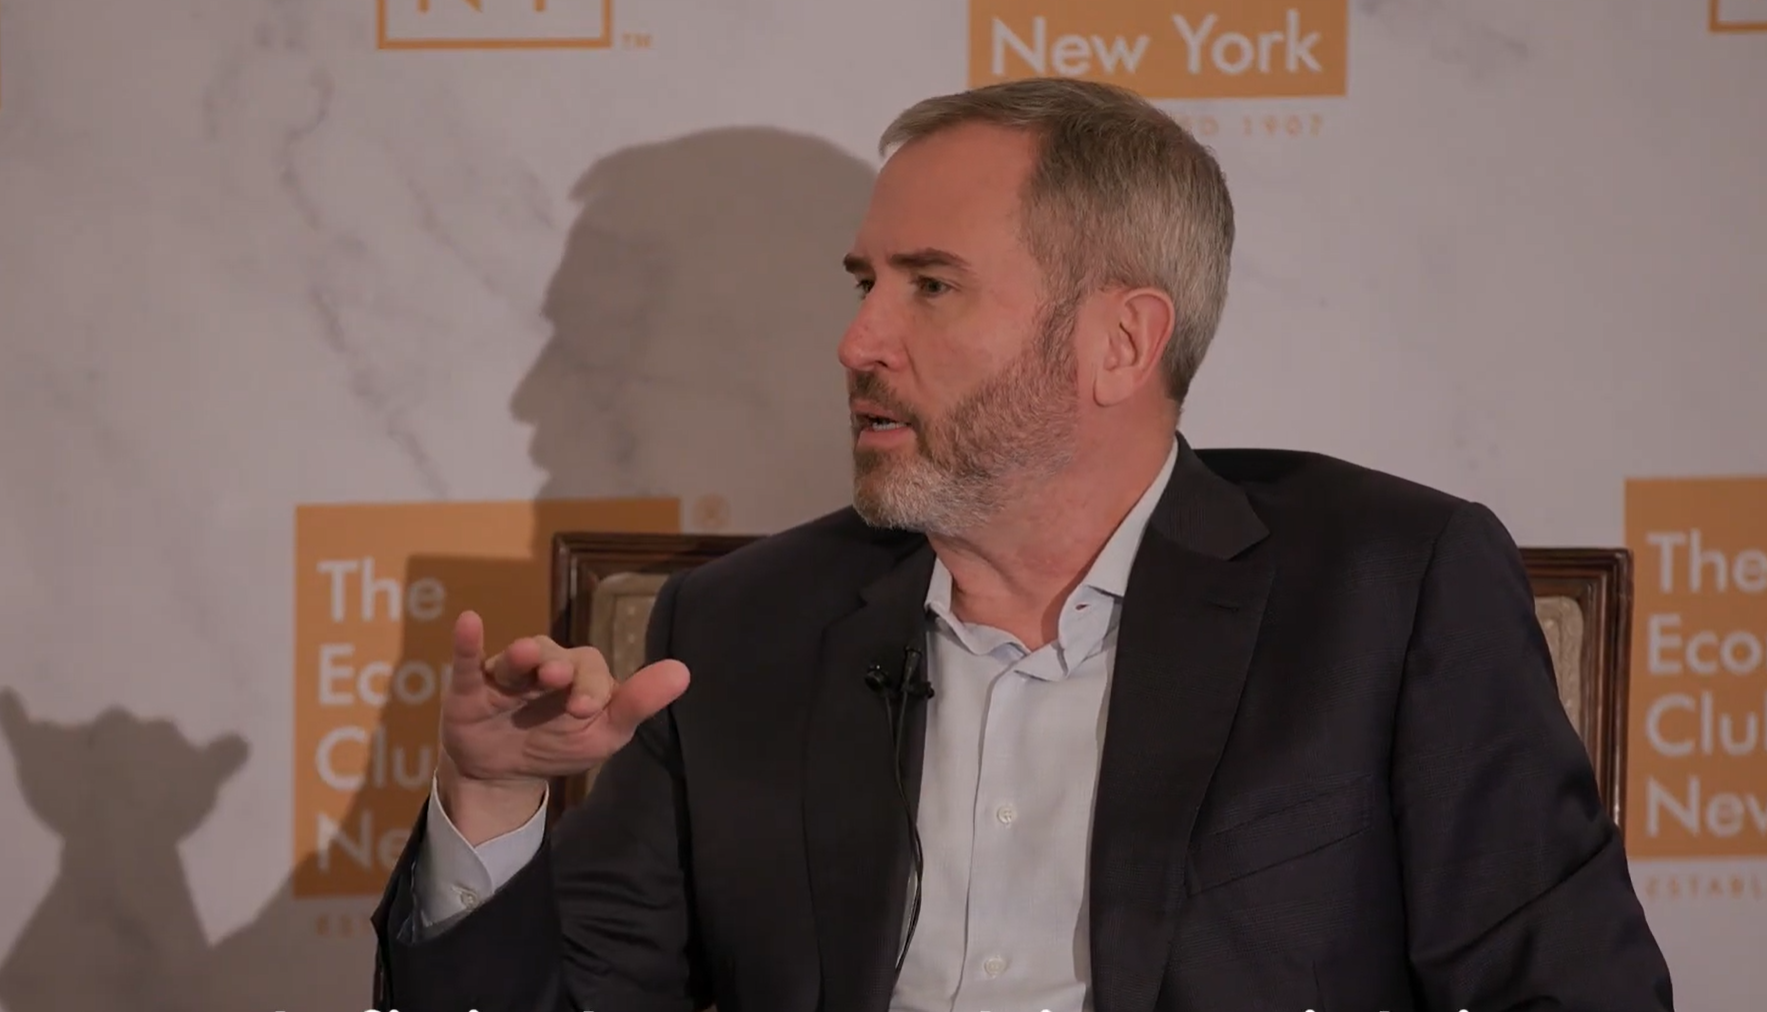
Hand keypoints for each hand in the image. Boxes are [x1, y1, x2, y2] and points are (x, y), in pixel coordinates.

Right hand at [436, 610, 688, 840]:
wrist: (505, 775)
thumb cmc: (559, 745)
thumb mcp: (603, 734)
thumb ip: (638, 704)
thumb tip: (683, 671)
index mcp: (580, 676)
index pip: (591, 671)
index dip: (591, 687)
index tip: (586, 710)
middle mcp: (544, 667)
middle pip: (554, 657)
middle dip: (558, 669)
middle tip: (558, 680)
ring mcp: (508, 675)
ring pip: (516, 659)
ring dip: (521, 656)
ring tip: (525, 656)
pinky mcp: (471, 688)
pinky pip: (468, 661)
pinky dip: (467, 642)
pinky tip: (468, 621)